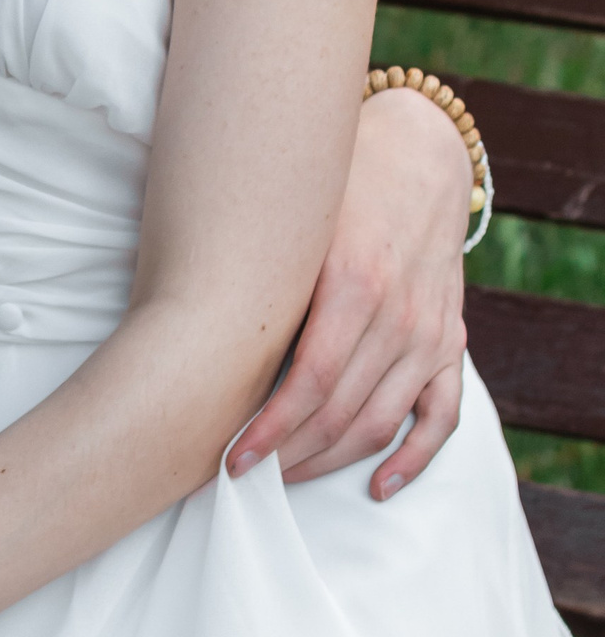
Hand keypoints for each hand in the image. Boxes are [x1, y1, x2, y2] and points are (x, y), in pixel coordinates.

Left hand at [228, 87, 468, 498]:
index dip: (268, 430)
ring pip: (380, 423)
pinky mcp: (450, 341)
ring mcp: (429, 333)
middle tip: (243, 474)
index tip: (228, 456)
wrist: (421, 150)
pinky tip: (378, 485)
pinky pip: (441, 415)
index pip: (308, 382)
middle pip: (339, 412)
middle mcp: (398, 314)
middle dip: (287, 453)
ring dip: (330, 460)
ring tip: (283, 477)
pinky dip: (413, 458)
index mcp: (353, 281)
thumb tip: (186, 320)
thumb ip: (259, 266)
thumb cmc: (339, 179)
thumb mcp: (295, 214)